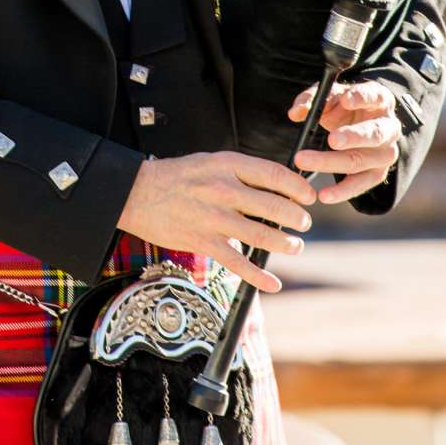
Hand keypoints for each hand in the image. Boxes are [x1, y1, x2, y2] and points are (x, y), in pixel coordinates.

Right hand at [115, 149, 316, 295]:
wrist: (137, 193)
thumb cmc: (178, 177)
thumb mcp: (211, 161)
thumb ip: (241, 173)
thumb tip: (275, 187)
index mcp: (226, 165)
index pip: (273, 174)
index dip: (297, 187)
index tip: (309, 196)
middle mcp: (222, 189)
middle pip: (273, 206)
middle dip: (296, 218)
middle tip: (304, 223)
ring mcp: (213, 217)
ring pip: (260, 235)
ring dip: (285, 244)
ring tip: (295, 246)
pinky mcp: (202, 241)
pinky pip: (237, 263)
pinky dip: (258, 276)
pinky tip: (273, 283)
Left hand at [288, 79, 399, 203]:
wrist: (360, 126)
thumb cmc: (344, 107)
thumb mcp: (330, 96)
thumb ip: (312, 99)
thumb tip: (295, 113)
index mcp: (380, 100)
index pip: (376, 96)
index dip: (362, 98)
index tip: (345, 99)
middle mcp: (388, 127)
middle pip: (374, 133)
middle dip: (352, 137)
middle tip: (332, 139)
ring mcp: (386, 153)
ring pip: (362, 160)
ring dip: (333, 162)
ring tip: (307, 162)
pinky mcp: (378, 174)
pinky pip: (361, 184)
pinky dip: (342, 191)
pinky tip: (324, 195)